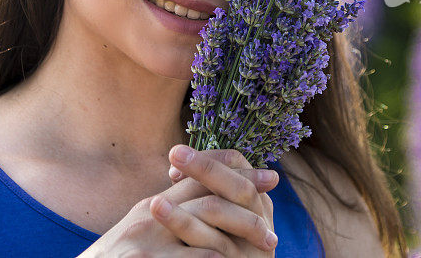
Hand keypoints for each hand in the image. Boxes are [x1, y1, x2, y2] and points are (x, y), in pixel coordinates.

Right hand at [78, 147, 278, 256]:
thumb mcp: (144, 231)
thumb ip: (174, 212)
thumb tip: (209, 200)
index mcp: (153, 205)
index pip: (199, 177)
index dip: (236, 173)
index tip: (268, 177)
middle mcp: (149, 216)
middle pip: (207, 198)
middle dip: (246, 204)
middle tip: (275, 219)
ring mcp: (144, 241)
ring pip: (200, 226)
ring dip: (239, 233)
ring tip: (268, 247)